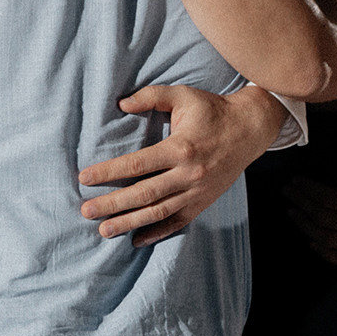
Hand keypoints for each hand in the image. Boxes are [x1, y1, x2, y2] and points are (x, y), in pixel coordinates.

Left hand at [77, 84, 285, 245]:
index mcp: (181, 148)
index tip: (84, 177)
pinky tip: (136, 240)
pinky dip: (157, 232)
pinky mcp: (204, 202)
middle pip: (144, 194)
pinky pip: (178, 222)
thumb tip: (121, 104)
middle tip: (86, 211)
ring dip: (129, 222)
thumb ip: (151, 96)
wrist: (251, 128)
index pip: (137, 164)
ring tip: (104, 230)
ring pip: (158, 212)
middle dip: (112, 204)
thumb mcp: (183, 95)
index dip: (109, 172)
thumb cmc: (212, 110)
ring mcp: (198, 192)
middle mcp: (189, 174)